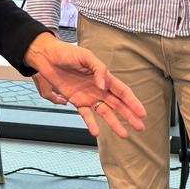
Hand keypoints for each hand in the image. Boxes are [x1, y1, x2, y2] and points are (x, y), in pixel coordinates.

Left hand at [24, 33, 146, 137]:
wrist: (47, 57)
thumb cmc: (67, 53)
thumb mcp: (86, 57)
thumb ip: (98, 69)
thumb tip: (104, 86)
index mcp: (104, 77)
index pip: (123, 92)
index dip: (133, 102)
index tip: (142, 113)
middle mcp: (99, 89)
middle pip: (118, 105)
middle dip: (130, 116)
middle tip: (140, 127)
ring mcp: (89, 97)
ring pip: (106, 113)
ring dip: (115, 124)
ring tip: (124, 135)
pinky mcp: (76, 102)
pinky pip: (86, 115)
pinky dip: (91, 124)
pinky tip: (96, 133)